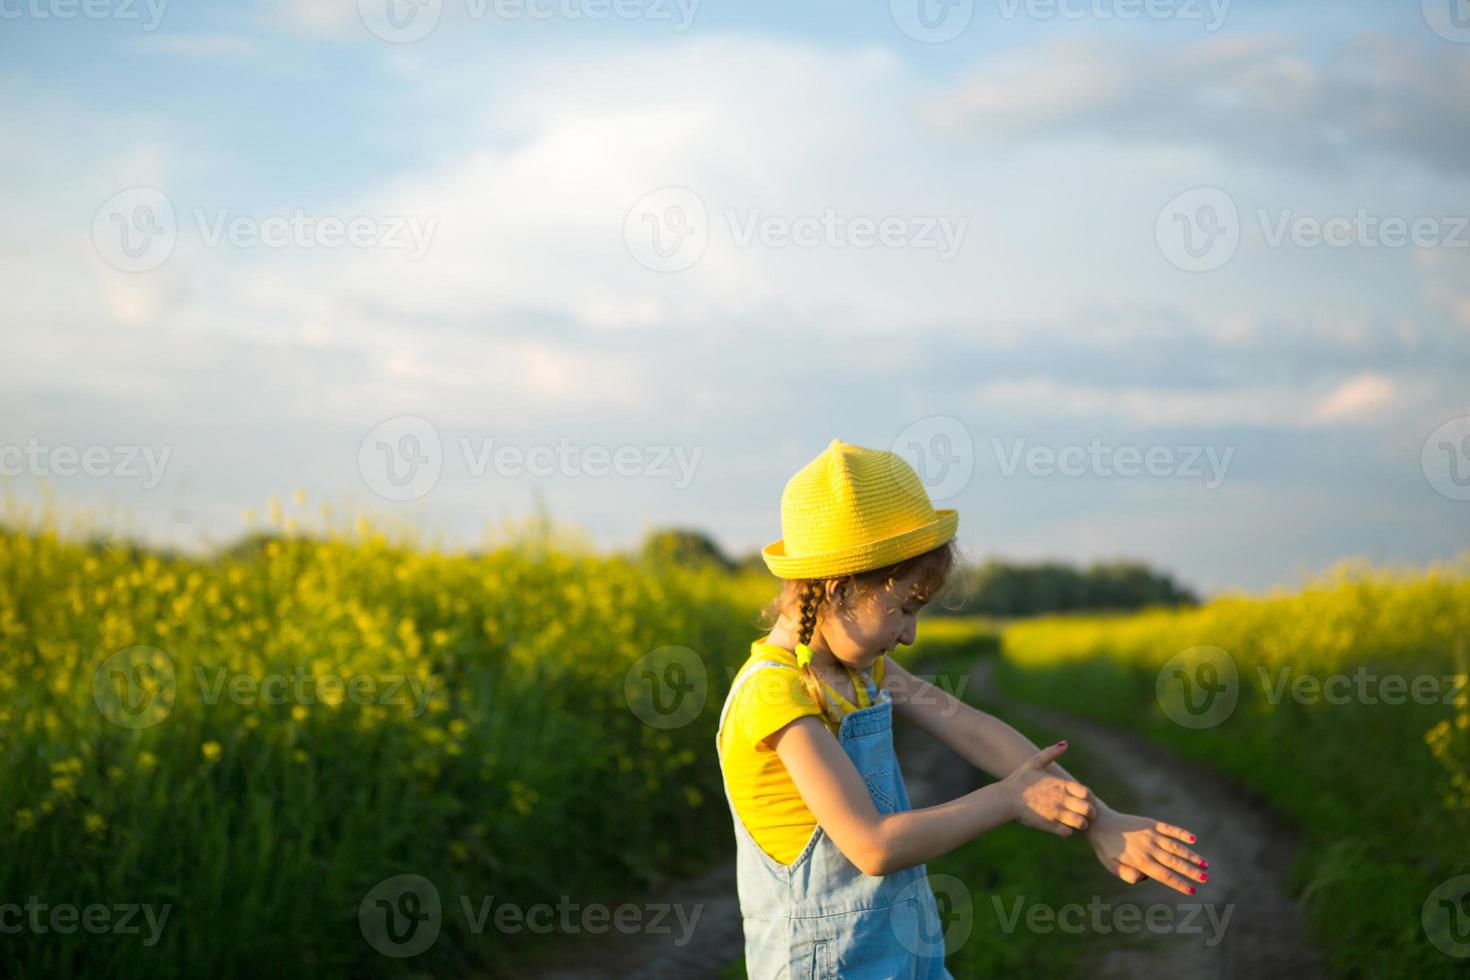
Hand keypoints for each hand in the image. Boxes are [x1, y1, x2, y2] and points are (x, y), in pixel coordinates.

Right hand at [1001, 741, 1095, 836]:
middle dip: (1089, 813)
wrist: (1004, 799)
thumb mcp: (1034, 763)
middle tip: (1083, 814)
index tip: (1083, 800)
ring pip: (1081, 823)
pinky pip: (1067, 833)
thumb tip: (1065, 743)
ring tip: (1075, 823)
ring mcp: (1055, 813)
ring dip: (1080, 824)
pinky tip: (1062, 827)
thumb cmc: (1019, 780)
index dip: (1089, 798)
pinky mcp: (1048, 826)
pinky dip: (1067, 831)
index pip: (1087, 793)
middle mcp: (1061, 799)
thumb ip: (1050, 753)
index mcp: (1060, 784)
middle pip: (1088, 809)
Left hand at [1084, 807, 1209, 895]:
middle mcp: (1148, 848)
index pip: (1164, 875)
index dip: (1179, 883)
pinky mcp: (1151, 823)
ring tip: (1205, 864)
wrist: (1099, 822)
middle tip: (1206, 879)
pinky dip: (1181, 833)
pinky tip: (1193, 838)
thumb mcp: (1111, 867)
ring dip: (1191, 855)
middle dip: (1191, 871)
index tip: (1192, 891)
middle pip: (1174, 862)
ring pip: (1175, 846)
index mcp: (1140, 861)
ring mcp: (1151, 834)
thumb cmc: (1105, 848)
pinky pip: (1169, 828)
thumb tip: (1147, 878)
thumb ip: (1129, 876)